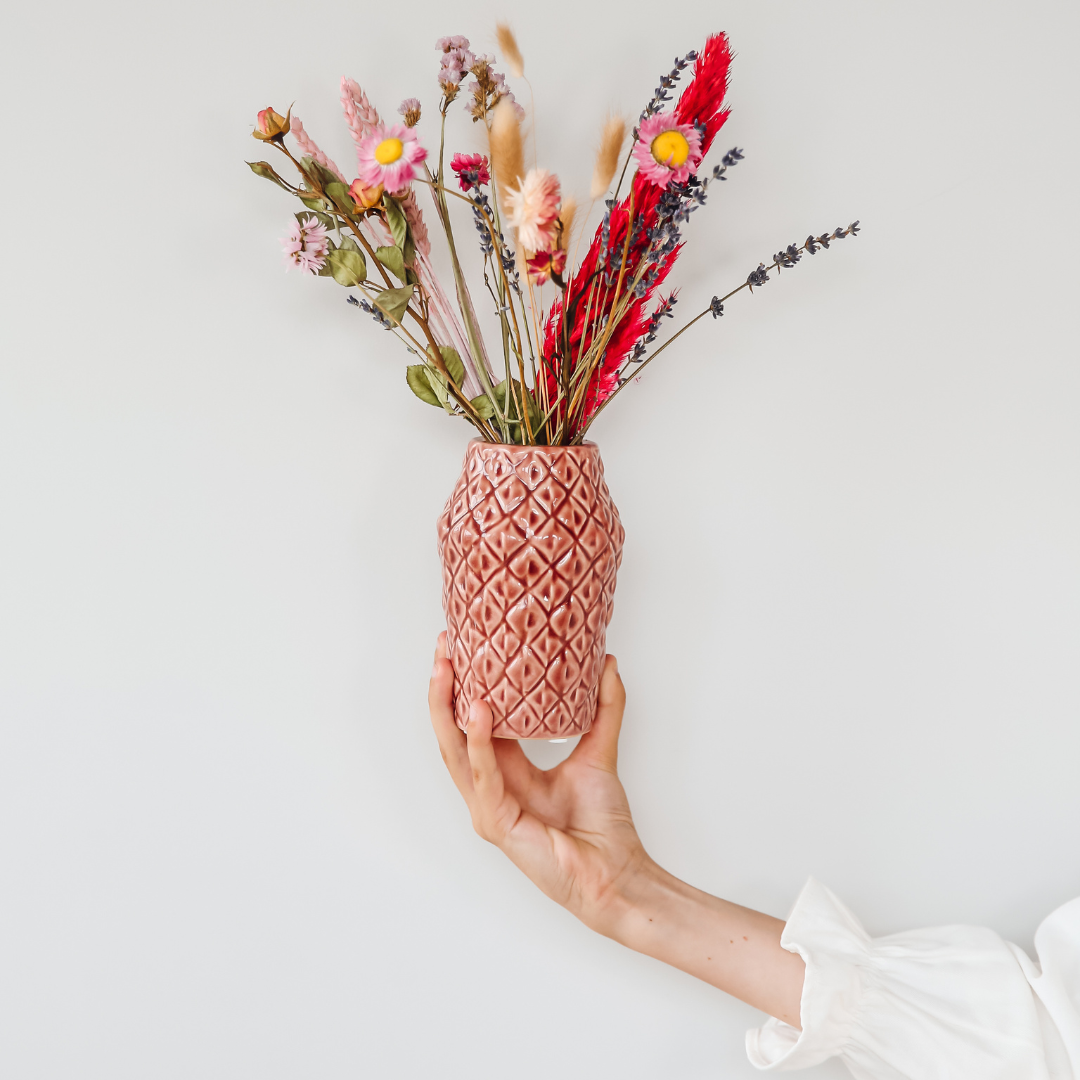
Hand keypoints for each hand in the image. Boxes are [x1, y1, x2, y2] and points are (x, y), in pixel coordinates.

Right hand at [428, 632, 650, 937]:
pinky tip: (479, 711)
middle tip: (444, 648)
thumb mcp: (600, 751)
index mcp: (507, 772)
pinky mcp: (497, 823)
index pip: (474, 723)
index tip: (464, 645)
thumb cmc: (604, 826)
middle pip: (453, 733)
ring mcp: (488, 808)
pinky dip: (479, 743)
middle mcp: (491, 788)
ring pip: (455, 752)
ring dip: (448, 708)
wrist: (618, 873)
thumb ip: (603, 707)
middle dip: (444, 689)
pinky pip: (483, 776)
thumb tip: (606, 662)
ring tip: (448, 669)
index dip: (466, 685)